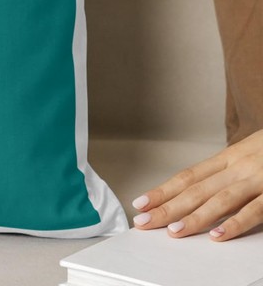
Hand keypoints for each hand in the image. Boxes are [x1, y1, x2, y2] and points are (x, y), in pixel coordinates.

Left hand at [131, 128, 262, 240]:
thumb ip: (227, 174)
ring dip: (194, 217)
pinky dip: (235, 224)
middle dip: (167, 207)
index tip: (141, 203)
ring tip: (173, 232)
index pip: (187, 176)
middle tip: (144, 222)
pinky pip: (255, 210)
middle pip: (195, 189)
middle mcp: (237, 167)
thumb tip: (198, 193)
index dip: (163, 190)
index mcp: (228, 159)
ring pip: (219, 200)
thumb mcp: (248, 156)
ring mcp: (258, 179)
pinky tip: (217, 236)